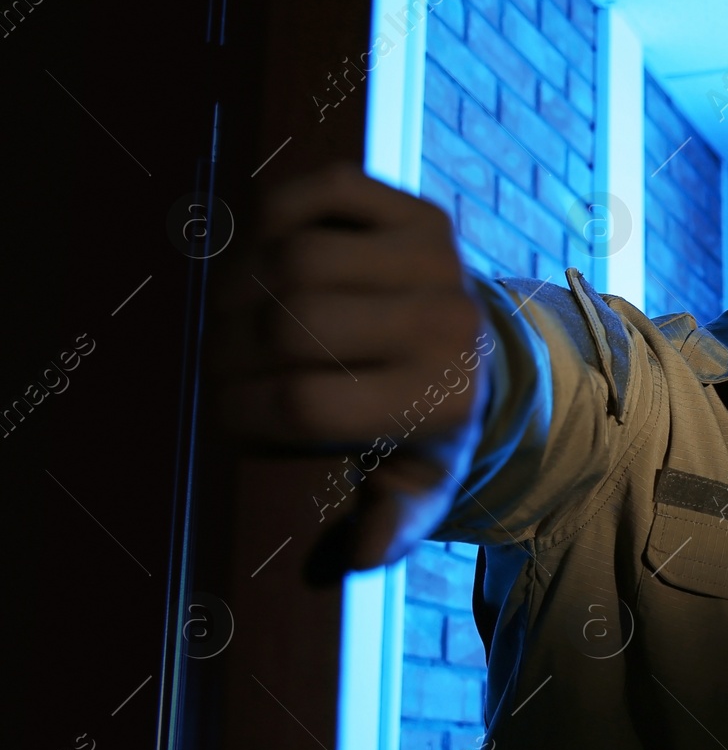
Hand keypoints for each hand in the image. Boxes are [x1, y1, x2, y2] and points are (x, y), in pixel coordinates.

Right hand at [208, 163, 491, 569]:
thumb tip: (348, 558)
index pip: (302, 405)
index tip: (222, 417)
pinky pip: (322, 192)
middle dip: (227, 350)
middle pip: (287, 324)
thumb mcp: (415, 491)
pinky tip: (263, 256)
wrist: (488, 360)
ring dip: (238, 285)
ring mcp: (438, 262)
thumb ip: (383, 528)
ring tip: (232, 317)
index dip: (237, 411)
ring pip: (293, 255)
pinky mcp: (422, 214)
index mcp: (439, 401)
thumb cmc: (426, 431)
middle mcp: (447, 325)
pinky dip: (273, 215)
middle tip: (217, 366)